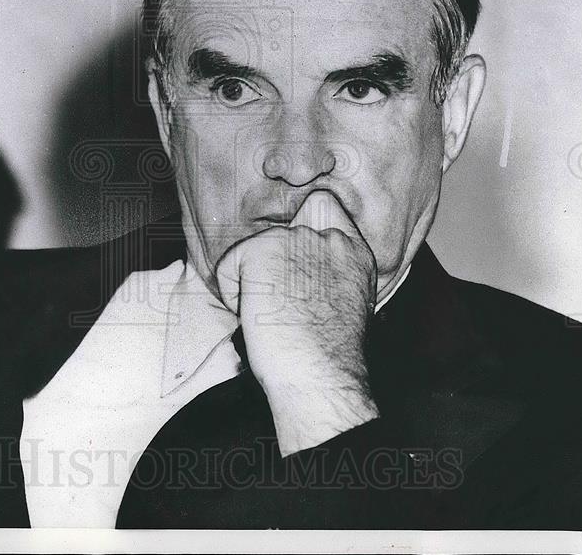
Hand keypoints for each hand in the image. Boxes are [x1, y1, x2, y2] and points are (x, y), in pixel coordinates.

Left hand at [215, 190, 379, 454]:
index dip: (300, 227)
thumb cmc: (328, 356)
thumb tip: (296, 269)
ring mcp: (295, 239)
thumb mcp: (347, 301)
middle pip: (277, 235)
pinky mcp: (263, 249)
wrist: (320, 376)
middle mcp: (328, 237)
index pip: (321, 205)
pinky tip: (258, 317)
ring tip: (274, 317)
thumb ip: (329, 271)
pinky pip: (227, 267)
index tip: (296, 265)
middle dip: (271, 266)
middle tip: (283, 308)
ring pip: (251, 253)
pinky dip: (232, 295)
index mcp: (353, 250)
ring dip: (253, 284)